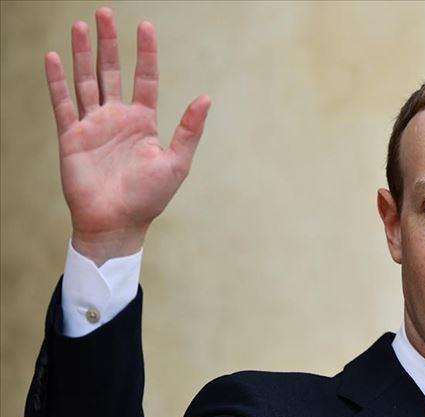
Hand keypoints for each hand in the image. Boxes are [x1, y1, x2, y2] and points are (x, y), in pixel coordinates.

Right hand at [45, 8, 210, 265]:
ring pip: (86, 80)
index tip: (145, 25)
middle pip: (112, 70)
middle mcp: (118, 118)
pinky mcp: (71, 136)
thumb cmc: (149, 198)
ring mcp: (93, 125)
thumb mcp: (177, 162)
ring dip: (81, 53)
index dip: (145, 52)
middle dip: (108, 42)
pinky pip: (63, 103)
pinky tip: (55, 57)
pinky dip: (58, 81)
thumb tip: (206, 97)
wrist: (117, 223)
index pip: (144, 78)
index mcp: (144, 121)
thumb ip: (188, 129)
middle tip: (104, 12)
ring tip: (79, 25)